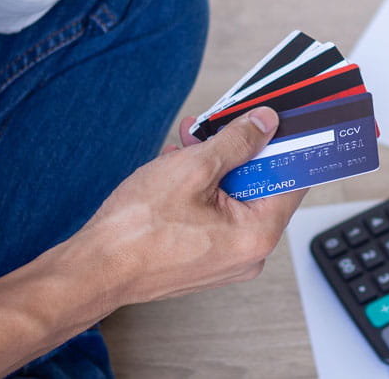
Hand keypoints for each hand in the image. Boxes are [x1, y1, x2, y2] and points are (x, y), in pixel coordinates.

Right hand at [62, 107, 308, 305]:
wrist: (95, 268)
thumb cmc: (137, 229)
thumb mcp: (194, 168)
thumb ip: (237, 142)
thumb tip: (263, 123)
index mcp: (258, 234)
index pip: (293, 179)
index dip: (284, 143)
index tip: (276, 120)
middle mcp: (249, 253)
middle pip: (261, 186)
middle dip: (236, 151)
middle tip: (216, 125)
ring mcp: (227, 259)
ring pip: (234, 197)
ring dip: (213, 166)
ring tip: (185, 146)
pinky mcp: (206, 258)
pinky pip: (216, 215)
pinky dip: (201, 190)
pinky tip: (176, 169)